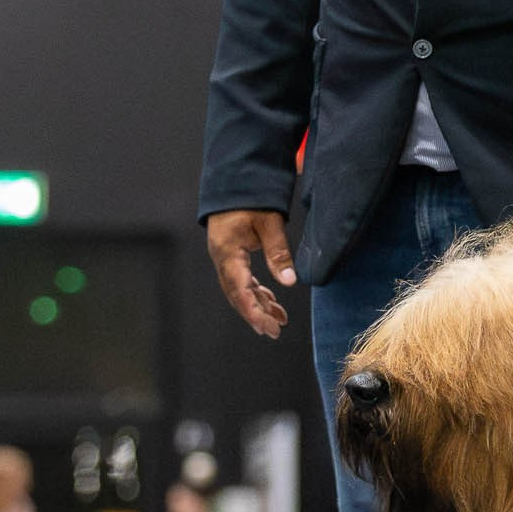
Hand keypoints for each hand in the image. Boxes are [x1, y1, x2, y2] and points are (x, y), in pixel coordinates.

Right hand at [207, 208, 296, 337]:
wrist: (236, 180)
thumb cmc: (251, 197)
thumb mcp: (269, 223)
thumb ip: (278, 252)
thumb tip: (290, 281)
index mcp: (227, 252)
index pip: (239, 288)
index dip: (252, 310)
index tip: (266, 326)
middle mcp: (222, 258)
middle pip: (237, 294)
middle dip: (255, 314)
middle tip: (274, 331)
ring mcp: (225, 257)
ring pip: (240, 289)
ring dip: (258, 305)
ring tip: (278, 320)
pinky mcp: (232, 255)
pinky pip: (242, 279)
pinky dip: (257, 292)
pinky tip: (271, 301)